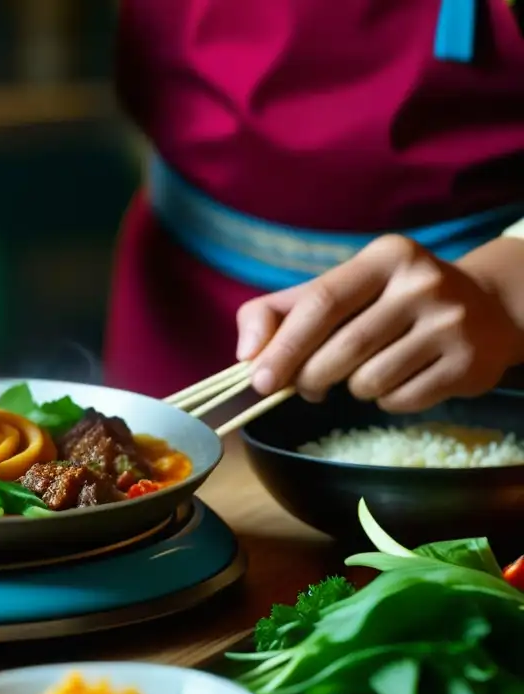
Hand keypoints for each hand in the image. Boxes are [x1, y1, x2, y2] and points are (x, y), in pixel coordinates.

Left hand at [235, 234, 518, 411]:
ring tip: (360, 374)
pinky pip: (401, 400)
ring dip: (350, 390)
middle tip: (306, 386)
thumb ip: (279, 312)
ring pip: (370, 381)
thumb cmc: (386, 303)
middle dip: (310, 378)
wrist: (483, 310)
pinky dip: (385, 401)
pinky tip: (395, 381)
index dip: (284, 346)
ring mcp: (449, 323)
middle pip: (343, 348)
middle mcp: (421, 283)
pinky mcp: (467, 363)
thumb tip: (245, 353)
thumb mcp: (337, 291)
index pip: (321, 303)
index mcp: (383, 257)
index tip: (259, 380)